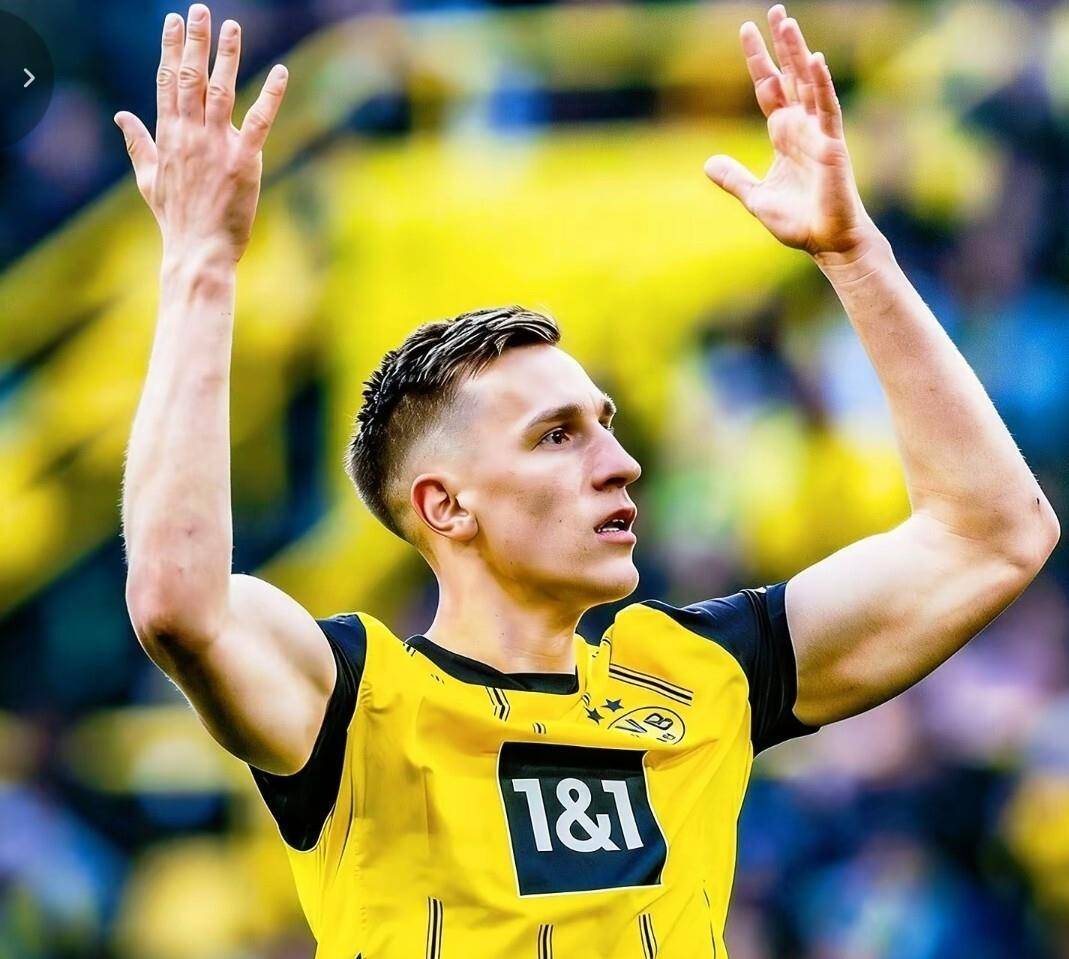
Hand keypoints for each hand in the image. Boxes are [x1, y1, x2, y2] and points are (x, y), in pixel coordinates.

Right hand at [114, 4, 287, 264]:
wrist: (197, 250)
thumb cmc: (175, 218)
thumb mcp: (147, 178)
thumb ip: (137, 143)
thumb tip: (120, 115)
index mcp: (168, 136)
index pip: (167, 82)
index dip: (171, 49)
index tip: (173, 21)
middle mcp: (189, 135)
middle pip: (190, 78)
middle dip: (195, 41)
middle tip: (200, 10)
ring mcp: (216, 146)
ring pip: (220, 91)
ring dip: (226, 56)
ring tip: (231, 26)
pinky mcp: (244, 161)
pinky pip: (259, 122)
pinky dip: (270, 96)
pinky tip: (281, 71)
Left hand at [704, 4, 876, 261]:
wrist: (824, 241)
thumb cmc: (797, 221)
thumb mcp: (755, 197)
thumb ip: (734, 179)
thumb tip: (708, 164)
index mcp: (783, 134)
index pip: (768, 88)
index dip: (758, 60)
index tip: (746, 30)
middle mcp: (802, 126)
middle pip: (789, 76)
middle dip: (781, 44)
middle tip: (774, 11)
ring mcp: (819, 132)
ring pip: (808, 83)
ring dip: (798, 53)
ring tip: (787, 23)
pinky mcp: (832, 145)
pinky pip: (827, 108)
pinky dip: (822, 85)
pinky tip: (815, 61)